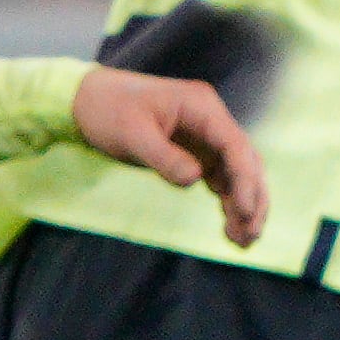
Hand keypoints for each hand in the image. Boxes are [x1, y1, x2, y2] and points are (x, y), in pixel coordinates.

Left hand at [69, 64, 267, 246]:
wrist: (87, 100)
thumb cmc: (108, 110)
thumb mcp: (131, 134)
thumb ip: (164, 157)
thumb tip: (196, 180)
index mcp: (201, 106)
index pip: (235, 145)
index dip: (245, 180)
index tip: (242, 211)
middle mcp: (210, 119)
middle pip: (246, 160)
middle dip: (252, 198)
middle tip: (250, 235)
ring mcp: (204, 136)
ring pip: (237, 173)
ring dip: (243, 204)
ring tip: (242, 240)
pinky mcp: (196, 151)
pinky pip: (221, 177)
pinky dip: (227, 200)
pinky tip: (228, 225)